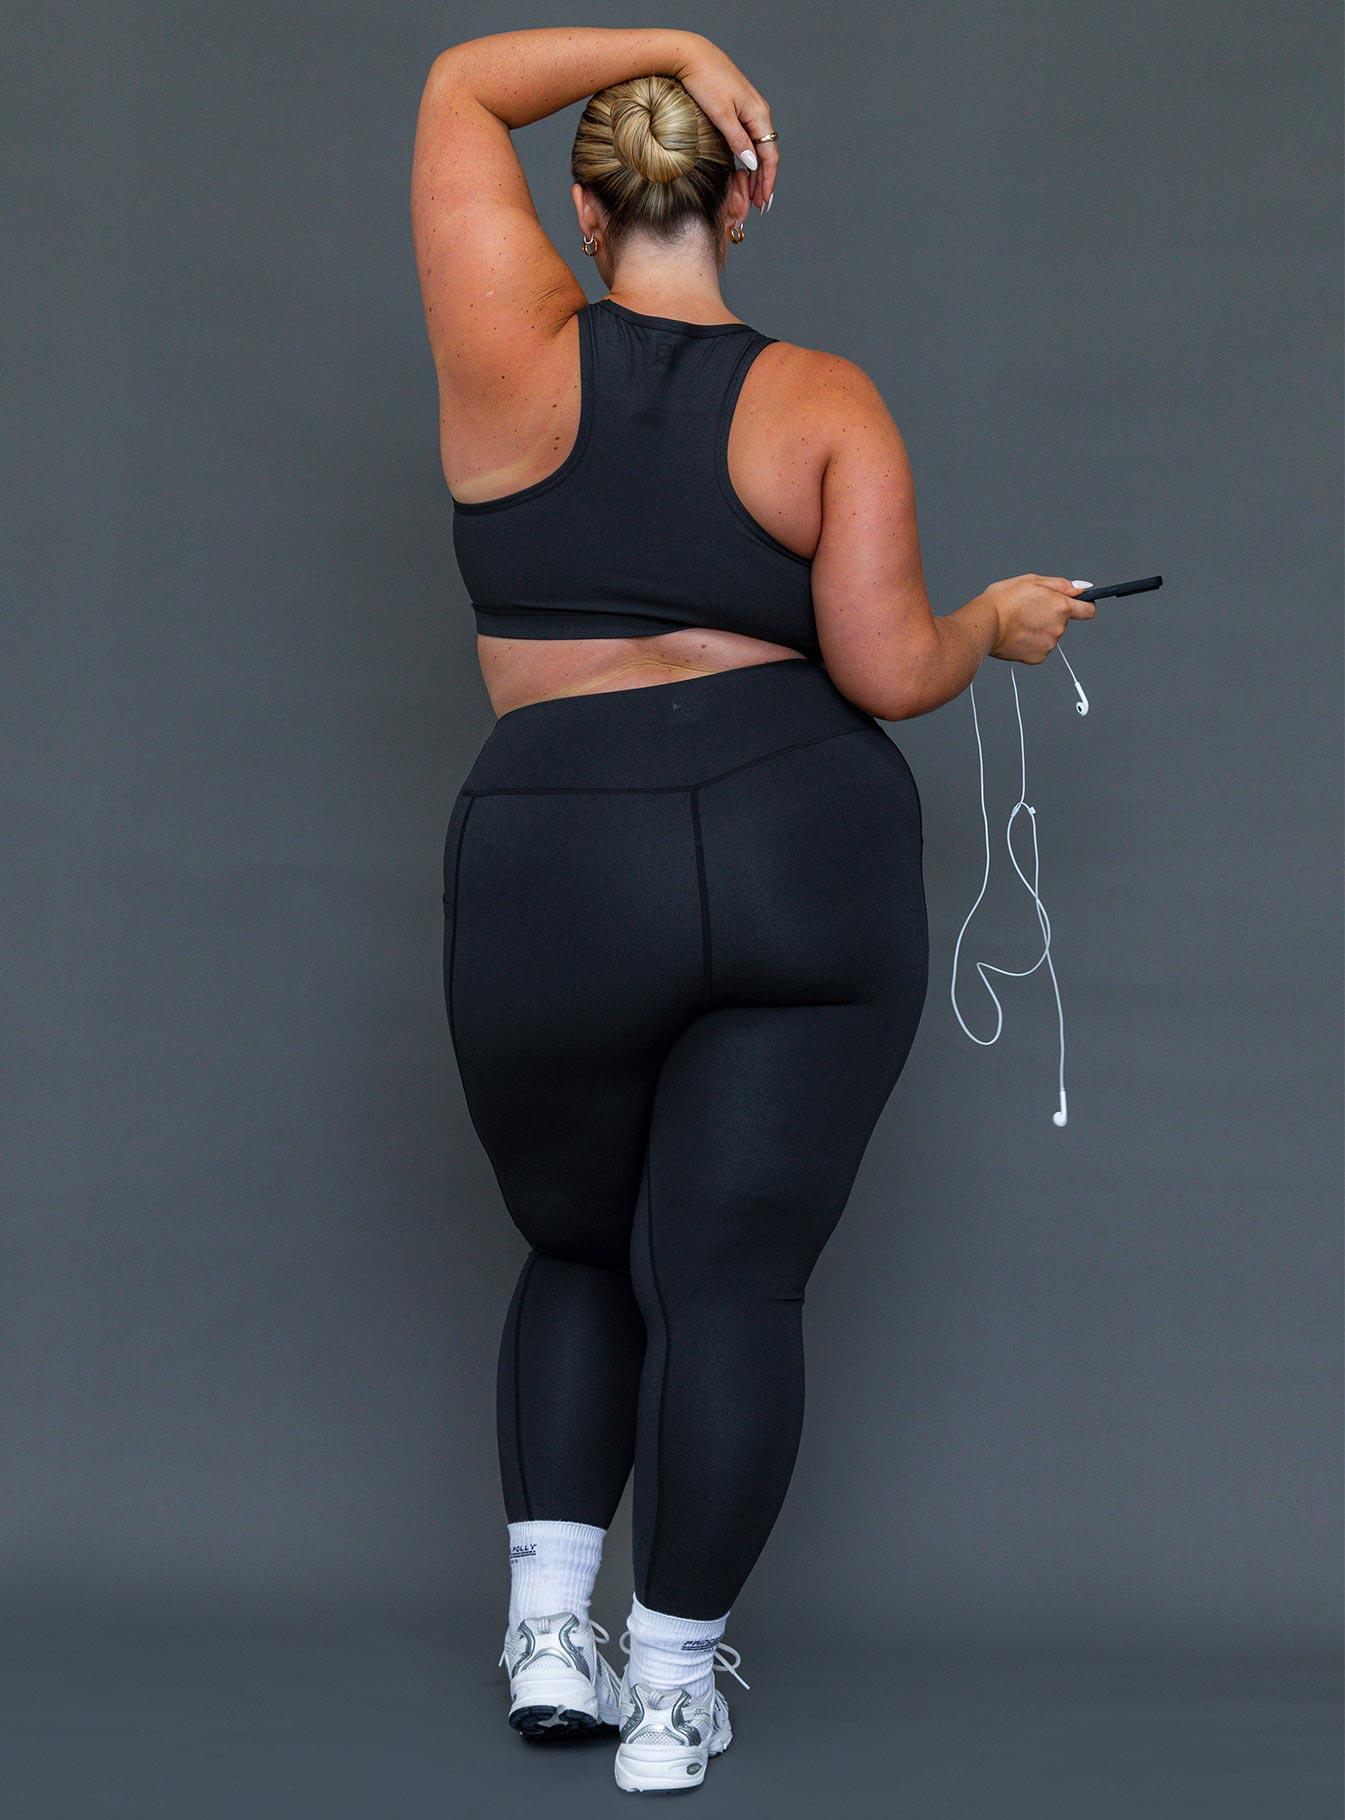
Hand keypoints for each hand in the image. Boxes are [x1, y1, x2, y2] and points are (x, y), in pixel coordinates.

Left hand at [672, 35, 777, 209]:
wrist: (692, 55)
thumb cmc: (705, 81)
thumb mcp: (720, 114)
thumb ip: (737, 140)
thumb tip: (753, 164)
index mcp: (758, 115)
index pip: (769, 155)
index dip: (768, 181)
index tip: (763, 202)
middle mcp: (759, 113)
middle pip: (767, 154)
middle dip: (764, 181)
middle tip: (758, 206)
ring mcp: (749, 111)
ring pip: (759, 148)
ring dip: (757, 172)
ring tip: (752, 194)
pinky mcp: (739, 109)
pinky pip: (750, 139)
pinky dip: (749, 158)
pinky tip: (744, 170)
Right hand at [980, 574, 1095, 664]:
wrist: (984, 624)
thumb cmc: (1003, 601)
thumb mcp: (1032, 581)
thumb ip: (1060, 585)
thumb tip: (1081, 589)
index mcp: (1061, 607)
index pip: (1088, 610)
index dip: (1085, 606)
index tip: (1080, 605)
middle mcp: (1059, 628)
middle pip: (1063, 622)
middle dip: (1050, 616)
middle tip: (1029, 610)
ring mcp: (1048, 644)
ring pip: (1049, 635)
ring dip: (1039, 629)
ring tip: (1018, 622)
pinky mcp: (1037, 658)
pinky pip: (1039, 648)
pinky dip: (1030, 643)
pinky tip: (1016, 635)